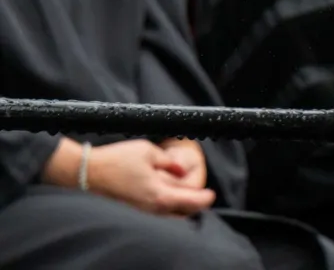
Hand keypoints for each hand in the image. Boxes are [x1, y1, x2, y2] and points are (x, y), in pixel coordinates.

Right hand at [43, 138, 216, 215]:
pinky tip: (165, 197)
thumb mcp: (149, 152)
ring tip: (186, 197)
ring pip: (166, 216)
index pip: (188, 201)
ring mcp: (139, 212)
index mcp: (158, 194)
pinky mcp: (130, 211)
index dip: (203, 199)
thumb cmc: (117, 160)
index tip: (211, 194)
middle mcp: (149, 208)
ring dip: (178, 208)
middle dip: (192, 206)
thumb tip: (181, 170)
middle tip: (202, 197)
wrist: (87, 173)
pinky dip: (164, 208)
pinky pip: (153, 214)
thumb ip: (169, 162)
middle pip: (179, 213)